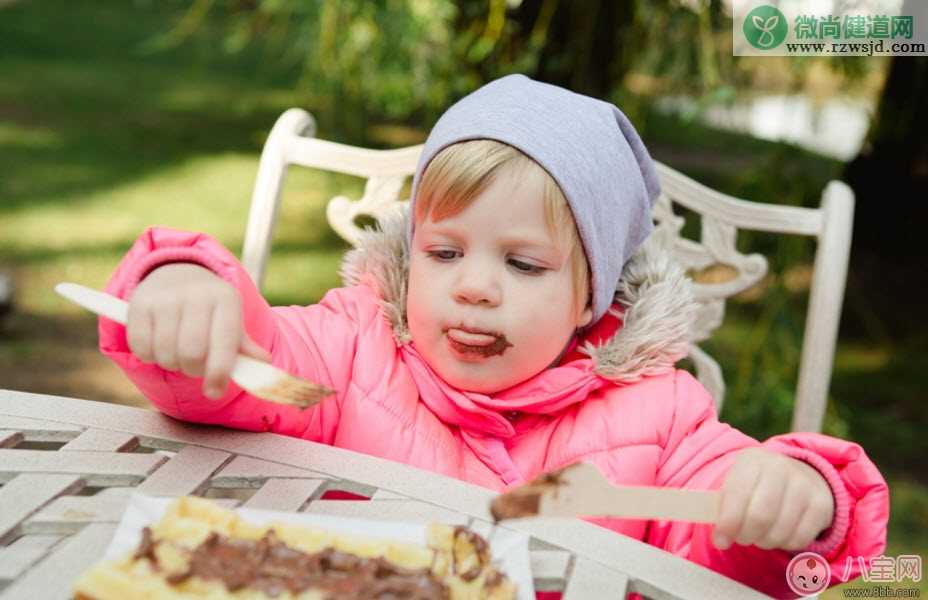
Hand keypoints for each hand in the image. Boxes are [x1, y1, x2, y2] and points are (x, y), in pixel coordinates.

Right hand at [126, 263, 270, 398]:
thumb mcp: (231, 322)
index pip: (224, 343)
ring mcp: (165, 298)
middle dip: (194, 370)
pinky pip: (142, 348)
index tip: (214, 392)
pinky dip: (150, 356)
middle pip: (192, 353)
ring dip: (172, 364)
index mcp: (225, 299)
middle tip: (196, 365)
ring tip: (178, 353)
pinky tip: (159, 344)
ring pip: (166, 354)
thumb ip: (245, 348)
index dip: (219, 373)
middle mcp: (196, 295)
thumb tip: (263, 362)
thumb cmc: (210, 311)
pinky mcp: (139, 304)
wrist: (177, 276)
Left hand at [712, 447, 833, 551]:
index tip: (721, 541)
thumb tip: (720, 538)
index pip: (737, 494)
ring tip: (759, 535)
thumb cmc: (756, 485)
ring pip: (780, 531)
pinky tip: (779, 534)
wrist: (797, 473)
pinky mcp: (821, 505)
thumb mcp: (736, 484)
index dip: (728, 522)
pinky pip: (799, 539)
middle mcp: (780, 468)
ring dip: (764, 542)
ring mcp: (804, 485)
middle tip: (742, 539)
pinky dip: (785, 544)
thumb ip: (722, 507)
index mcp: (751, 461)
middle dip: (746, 535)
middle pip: (760, 516)